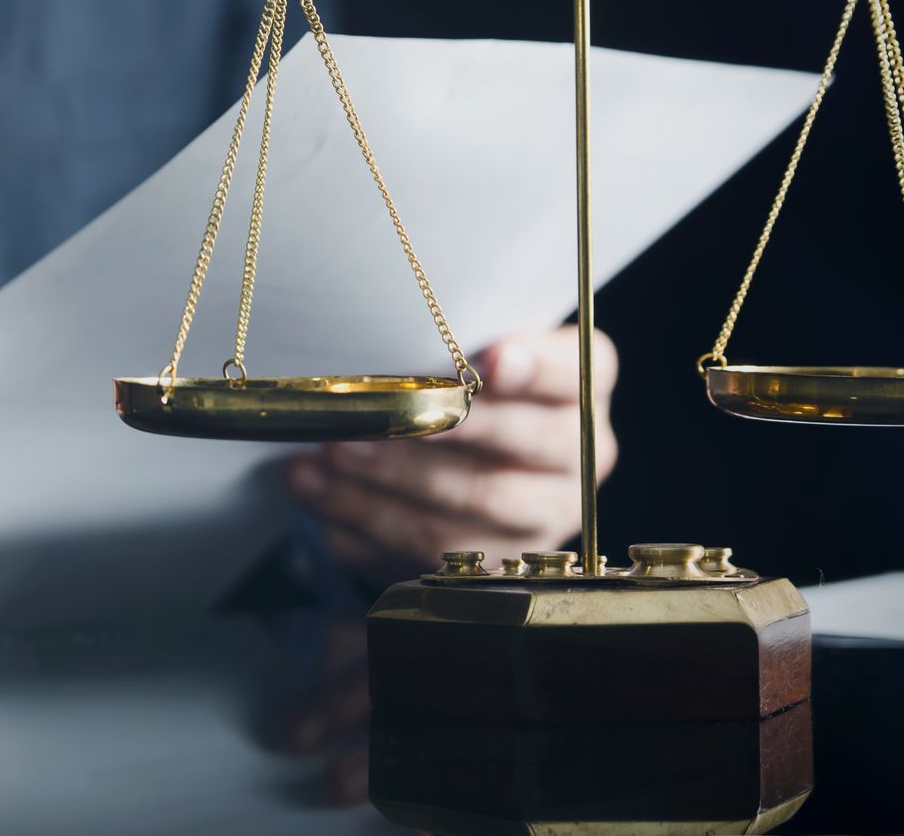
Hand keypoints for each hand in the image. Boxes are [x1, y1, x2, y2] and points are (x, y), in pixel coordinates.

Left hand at [285, 325, 617, 577]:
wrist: (461, 455)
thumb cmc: (453, 384)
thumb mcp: (460, 354)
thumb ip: (446, 348)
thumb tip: (385, 339)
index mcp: (583, 384)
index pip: (577, 371)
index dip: (535, 367)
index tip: (490, 361)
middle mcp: (579, 453)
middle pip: (522, 444)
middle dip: (437, 431)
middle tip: (365, 423)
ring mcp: (546, 515)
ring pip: (477, 505)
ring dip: (389, 484)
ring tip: (326, 460)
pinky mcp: (499, 564)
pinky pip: (437, 553)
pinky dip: (368, 524)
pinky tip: (320, 500)